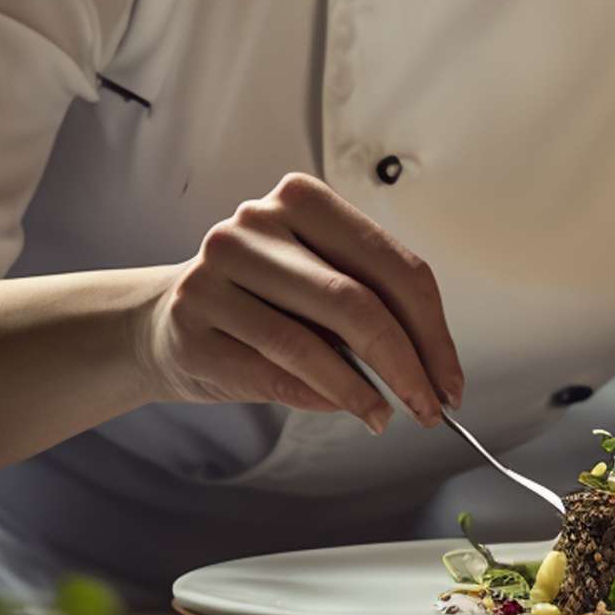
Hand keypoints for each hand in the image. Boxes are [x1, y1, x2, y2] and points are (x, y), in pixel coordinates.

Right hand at [136, 173, 466, 433]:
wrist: (165, 319)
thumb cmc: (262, 301)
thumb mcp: (319, 282)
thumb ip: (371, 306)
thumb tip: (432, 372)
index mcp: (302, 199)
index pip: (392, 265)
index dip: (433, 330)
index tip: (450, 380)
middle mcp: (254, 224)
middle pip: (357, 301)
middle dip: (407, 364)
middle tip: (430, 407)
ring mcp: (215, 271)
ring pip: (312, 342)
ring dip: (362, 392)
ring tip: (385, 416)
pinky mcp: (192, 323)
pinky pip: (273, 370)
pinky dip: (319, 396)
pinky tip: (342, 406)